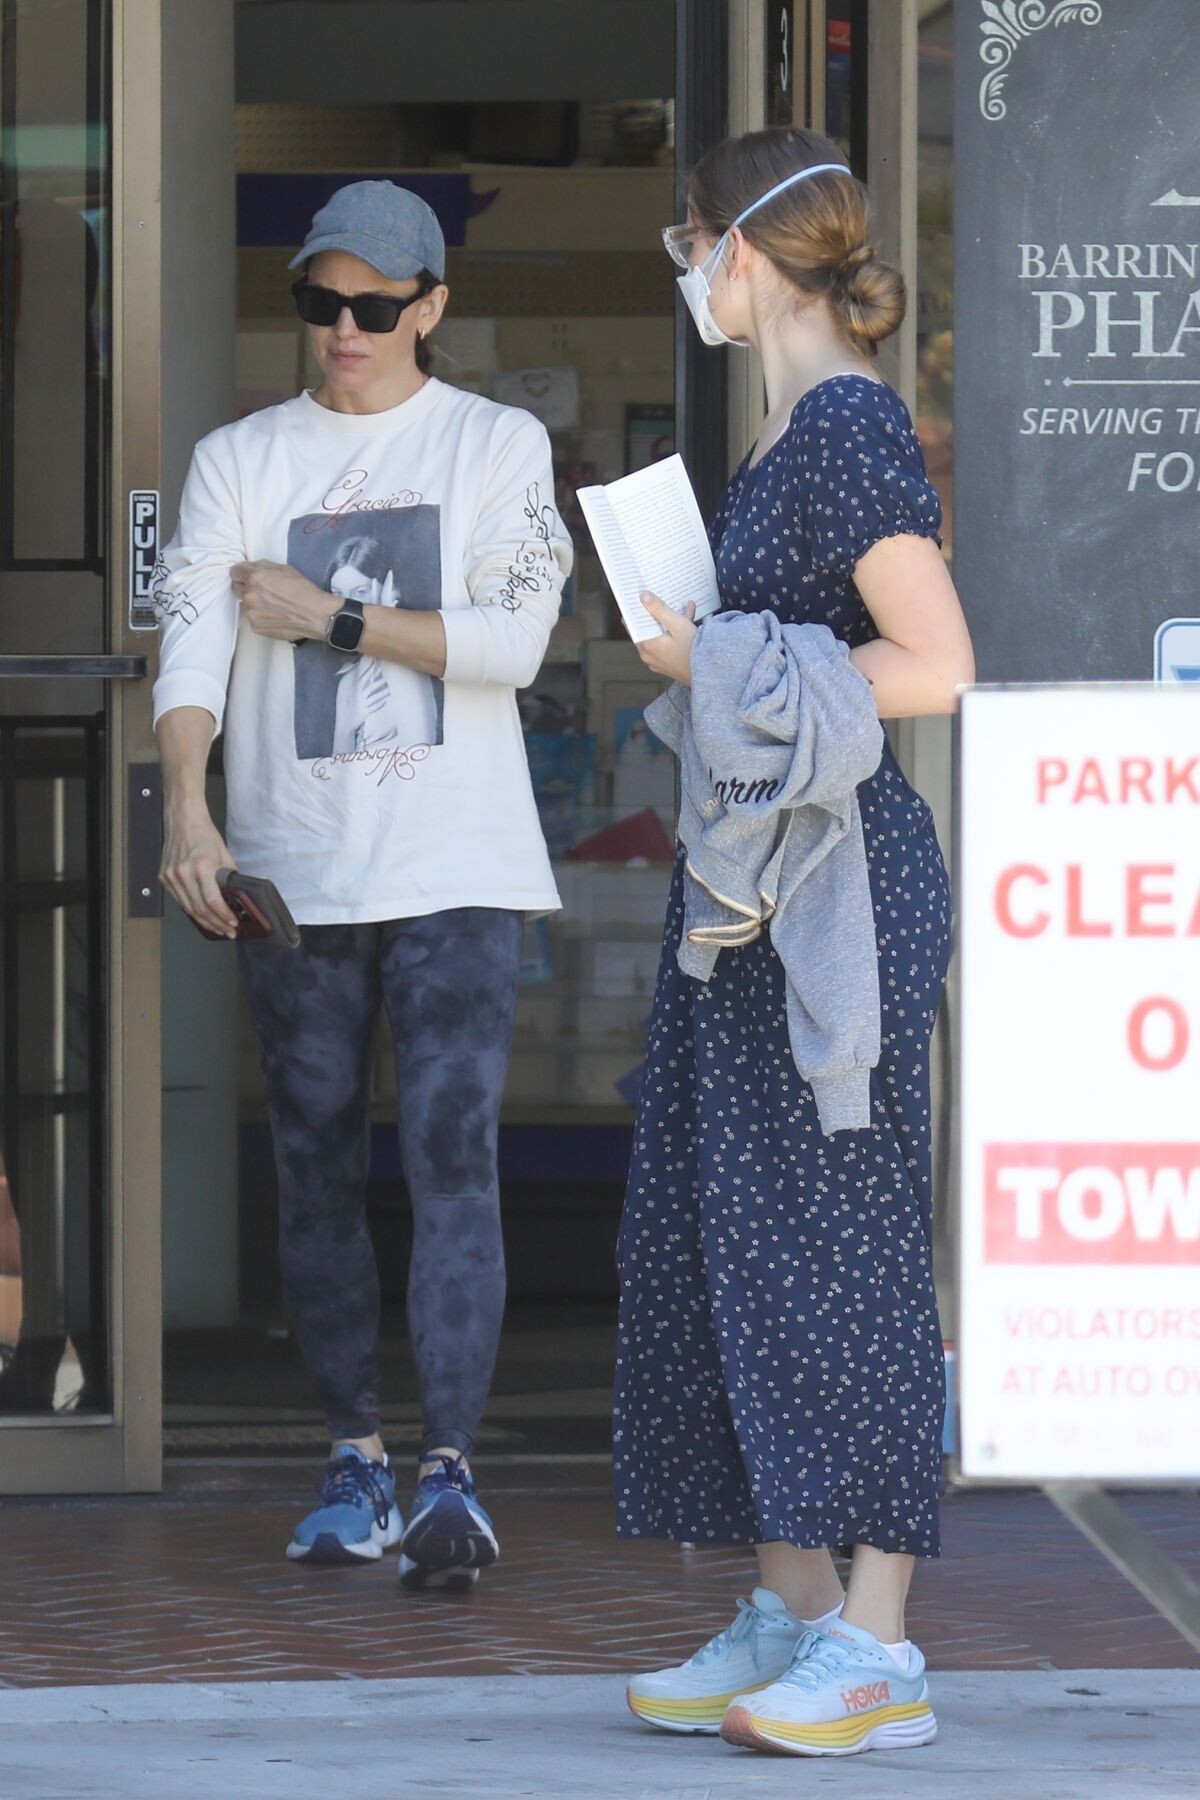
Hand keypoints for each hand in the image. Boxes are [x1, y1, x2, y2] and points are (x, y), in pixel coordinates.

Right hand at [160, 804, 239, 938]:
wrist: (183, 821)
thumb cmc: (204, 835)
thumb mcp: (224, 855)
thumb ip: (229, 878)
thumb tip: (236, 898)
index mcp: (201, 866)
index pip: (212, 901)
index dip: (223, 915)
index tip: (232, 923)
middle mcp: (183, 872)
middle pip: (199, 909)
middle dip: (216, 924)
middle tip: (227, 931)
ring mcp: (170, 876)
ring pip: (188, 909)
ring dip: (204, 922)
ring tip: (217, 928)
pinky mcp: (164, 878)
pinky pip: (179, 900)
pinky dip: (192, 911)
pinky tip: (202, 916)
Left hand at [231, 561, 336, 642]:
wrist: (315, 615)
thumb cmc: (303, 590)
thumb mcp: (284, 569)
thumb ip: (262, 567)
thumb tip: (251, 568)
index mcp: (255, 577)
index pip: (234, 572)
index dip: (242, 573)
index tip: (247, 576)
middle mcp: (249, 595)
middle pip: (236, 588)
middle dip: (246, 587)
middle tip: (263, 591)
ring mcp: (251, 613)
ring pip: (245, 604)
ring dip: (254, 603)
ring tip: (273, 605)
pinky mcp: (256, 627)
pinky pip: (253, 618)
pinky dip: (261, 616)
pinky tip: (275, 615)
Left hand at [636, 594, 696, 683]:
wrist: (710, 672)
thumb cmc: (694, 651)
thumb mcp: (678, 624)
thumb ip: (659, 609)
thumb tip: (644, 597)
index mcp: (646, 645)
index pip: (631, 624)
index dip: (634, 610)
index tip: (637, 599)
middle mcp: (648, 655)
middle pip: (645, 629)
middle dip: (654, 614)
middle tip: (659, 600)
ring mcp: (656, 661)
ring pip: (657, 636)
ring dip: (667, 622)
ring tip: (681, 610)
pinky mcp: (666, 664)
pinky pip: (664, 645)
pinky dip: (671, 634)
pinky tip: (686, 622)